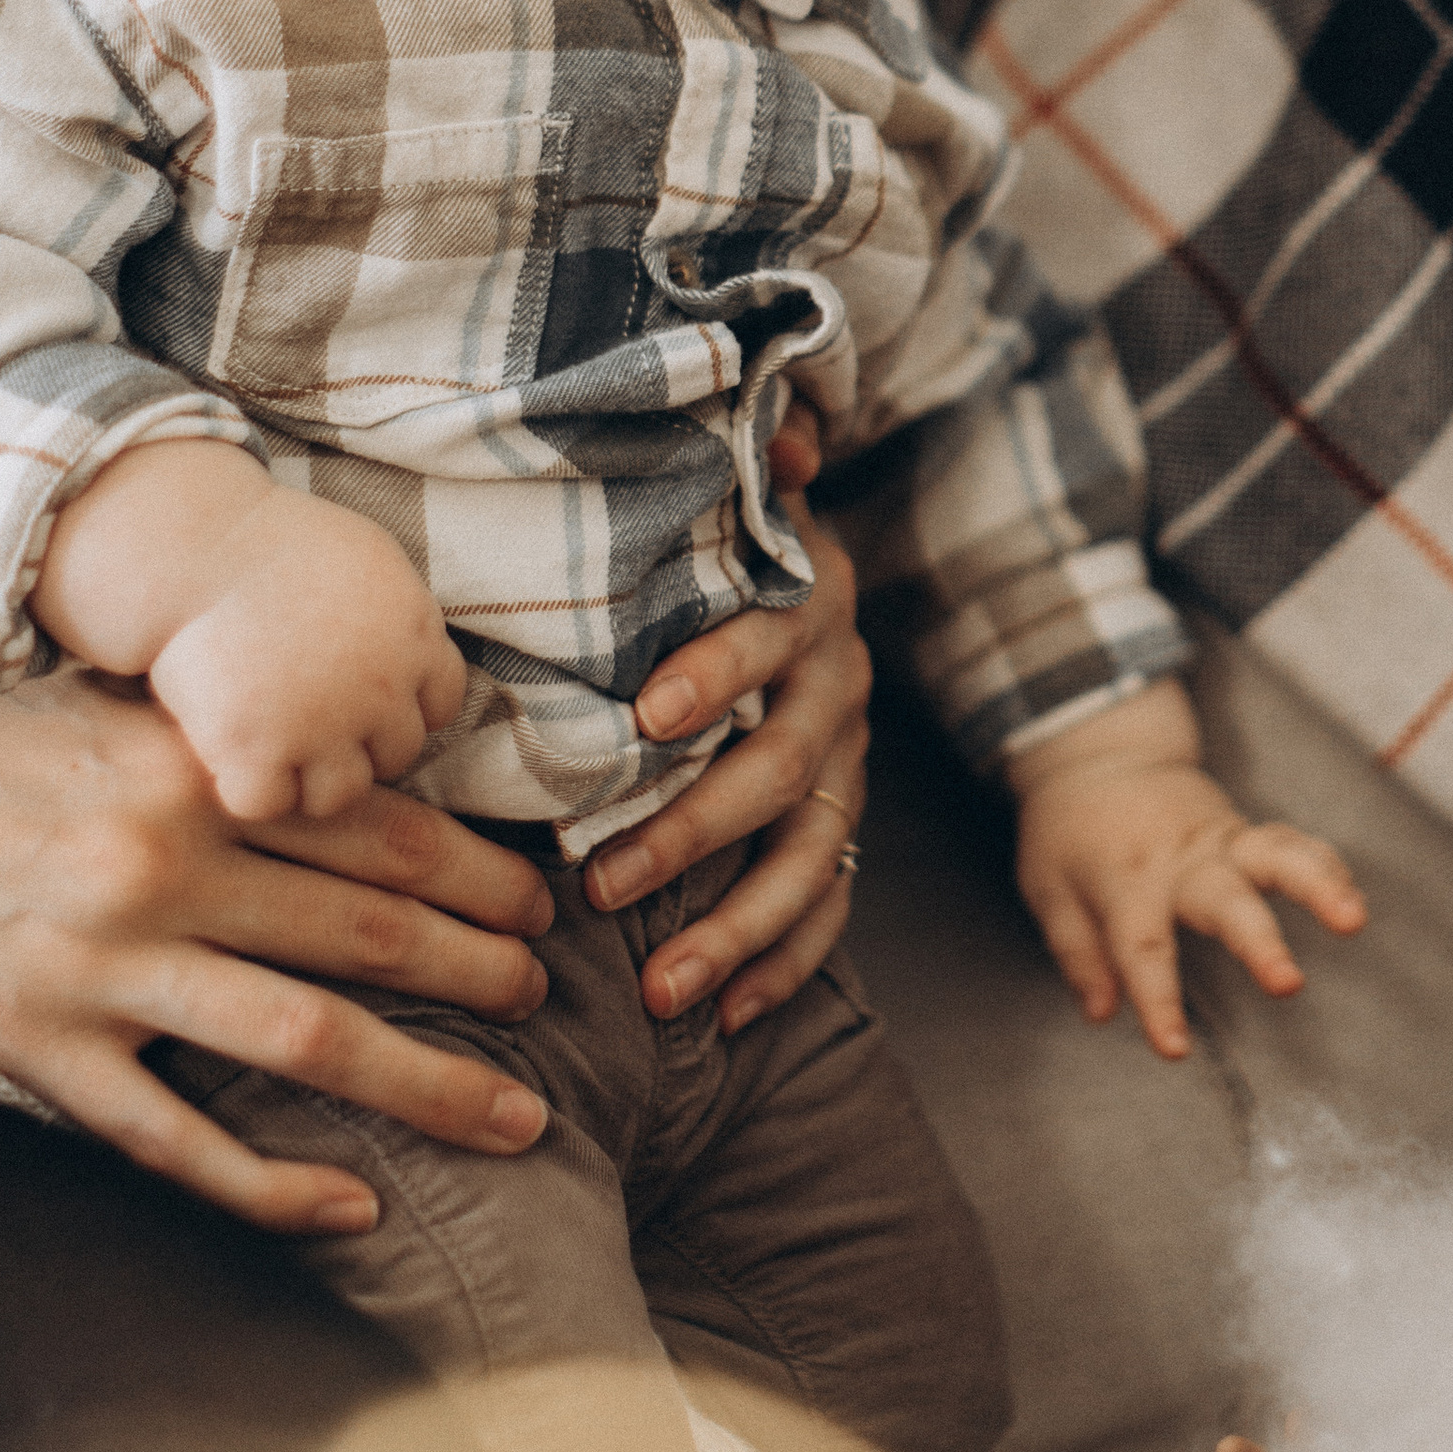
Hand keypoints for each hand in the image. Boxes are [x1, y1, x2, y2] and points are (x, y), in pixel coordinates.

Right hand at [0, 627, 554, 1233]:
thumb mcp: (111, 715)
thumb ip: (225, 752)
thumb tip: (358, 784)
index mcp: (190, 774)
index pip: (378, 829)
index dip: (479, 874)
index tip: (546, 905)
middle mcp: (162, 867)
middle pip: (367, 931)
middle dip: (481, 972)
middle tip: (555, 1006)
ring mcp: (102, 968)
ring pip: (305, 1039)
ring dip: (427, 1083)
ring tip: (517, 1117)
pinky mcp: (38, 1049)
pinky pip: (177, 1139)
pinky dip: (271, 1183)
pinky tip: (353, 1207)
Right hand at [36, 441, 465, 825]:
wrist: (193, 546)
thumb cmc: (266, 540)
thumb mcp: (363, 558)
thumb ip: (395, 616)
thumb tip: (409, 654)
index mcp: (413, 635)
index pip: (440, 703)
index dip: (401, 706)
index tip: (360, 700)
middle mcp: (381, 688)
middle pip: (396, 753)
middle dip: (356, 745)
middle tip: (305, 727)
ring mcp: (323, 726)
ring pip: (339, 794)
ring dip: (306, 780)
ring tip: (266, 752)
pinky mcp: (257, 751)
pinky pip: (268, 802)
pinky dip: (245, 788)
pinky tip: (223, 759)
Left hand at [582, 427, 871, 1033]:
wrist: (807, 580)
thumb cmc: (727, 539)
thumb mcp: (733, 486)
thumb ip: (755, 457)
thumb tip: (790, 436)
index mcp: (804, 602)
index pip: (764, 642)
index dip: (715, 674)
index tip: (647, 713)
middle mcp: (836, 687)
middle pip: (779, 771)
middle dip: (692, 833)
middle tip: (605, 884)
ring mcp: (847, 764)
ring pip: (807, 857)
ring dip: (735, 930)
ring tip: (661, 990)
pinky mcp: (842, 820)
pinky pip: (829, 905)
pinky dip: (782, 964)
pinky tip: (725, 1015)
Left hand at [1009, 681, 1366, 1059]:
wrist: (1101, 752)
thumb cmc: (1070, 830)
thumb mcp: (1047, 887)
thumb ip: (1077, 952)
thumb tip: (1102, 1013)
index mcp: (1125, 880)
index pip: (1143, 948)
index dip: (1159, 1000)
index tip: (1175, 1049)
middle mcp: (1180, 861)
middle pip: (1225, 902)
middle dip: (1259, 943)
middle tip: (1289, 983)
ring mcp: (1220, 842)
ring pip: (1275, 857)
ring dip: (1317, 886)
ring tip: (1353, 919)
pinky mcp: (1245, 831)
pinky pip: (1291, 844)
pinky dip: (1325, 866)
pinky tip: (1352, 897)